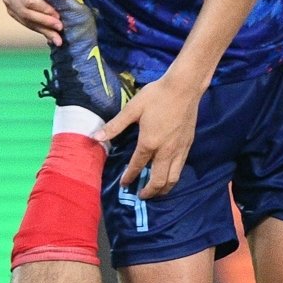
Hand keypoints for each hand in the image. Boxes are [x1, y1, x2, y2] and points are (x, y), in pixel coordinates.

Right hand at [3, 0, 79, 46]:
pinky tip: (50, 34)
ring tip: (57, 35)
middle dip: (43, 21)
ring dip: (41, 28)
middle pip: (24, 10)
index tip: (58, 16)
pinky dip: (37, 29)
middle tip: (59, 27)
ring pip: (23, 18)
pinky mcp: (10, 8)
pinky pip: (22, 21)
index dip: (43, 10)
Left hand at [96, 73, 202, 197]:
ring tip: (156, 191)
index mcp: (149, 142)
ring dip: (163, 189)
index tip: (124, 185)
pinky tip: (169, 176)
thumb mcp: (133, 108)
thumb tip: (95, 137)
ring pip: (173, 178)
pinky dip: (173, 178)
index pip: (137, 166)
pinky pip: (181, 168)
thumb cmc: (157, 95)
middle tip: (141, 196)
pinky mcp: (188, 145)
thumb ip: (115, 126)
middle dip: (149, 191)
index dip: (129, 177)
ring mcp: (179, 150)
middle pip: (158, 180)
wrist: (184, 87)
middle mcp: (165, 151)